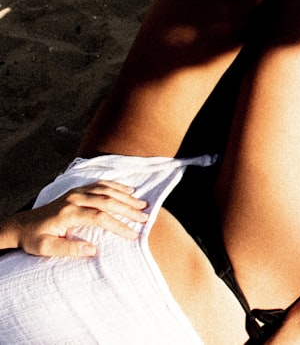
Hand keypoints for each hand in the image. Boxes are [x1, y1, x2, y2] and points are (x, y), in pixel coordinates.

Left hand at [3, 181, 148, 257]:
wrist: (21, 225)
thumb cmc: (34, 239)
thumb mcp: (45, 249)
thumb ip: (68, 249)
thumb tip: (93, 249)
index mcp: (68, 213)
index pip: (100, 217)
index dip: (118, 225)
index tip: (133, 234)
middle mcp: (74, 199)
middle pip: (107, 200)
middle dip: (128, 209)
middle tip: (145, 217)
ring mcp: (76, 192)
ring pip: (106, 190)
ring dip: (126, 197)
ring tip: (142, 204)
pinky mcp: (76, 191)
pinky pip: (100, 184)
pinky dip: (116, 186)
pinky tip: (128, 190)